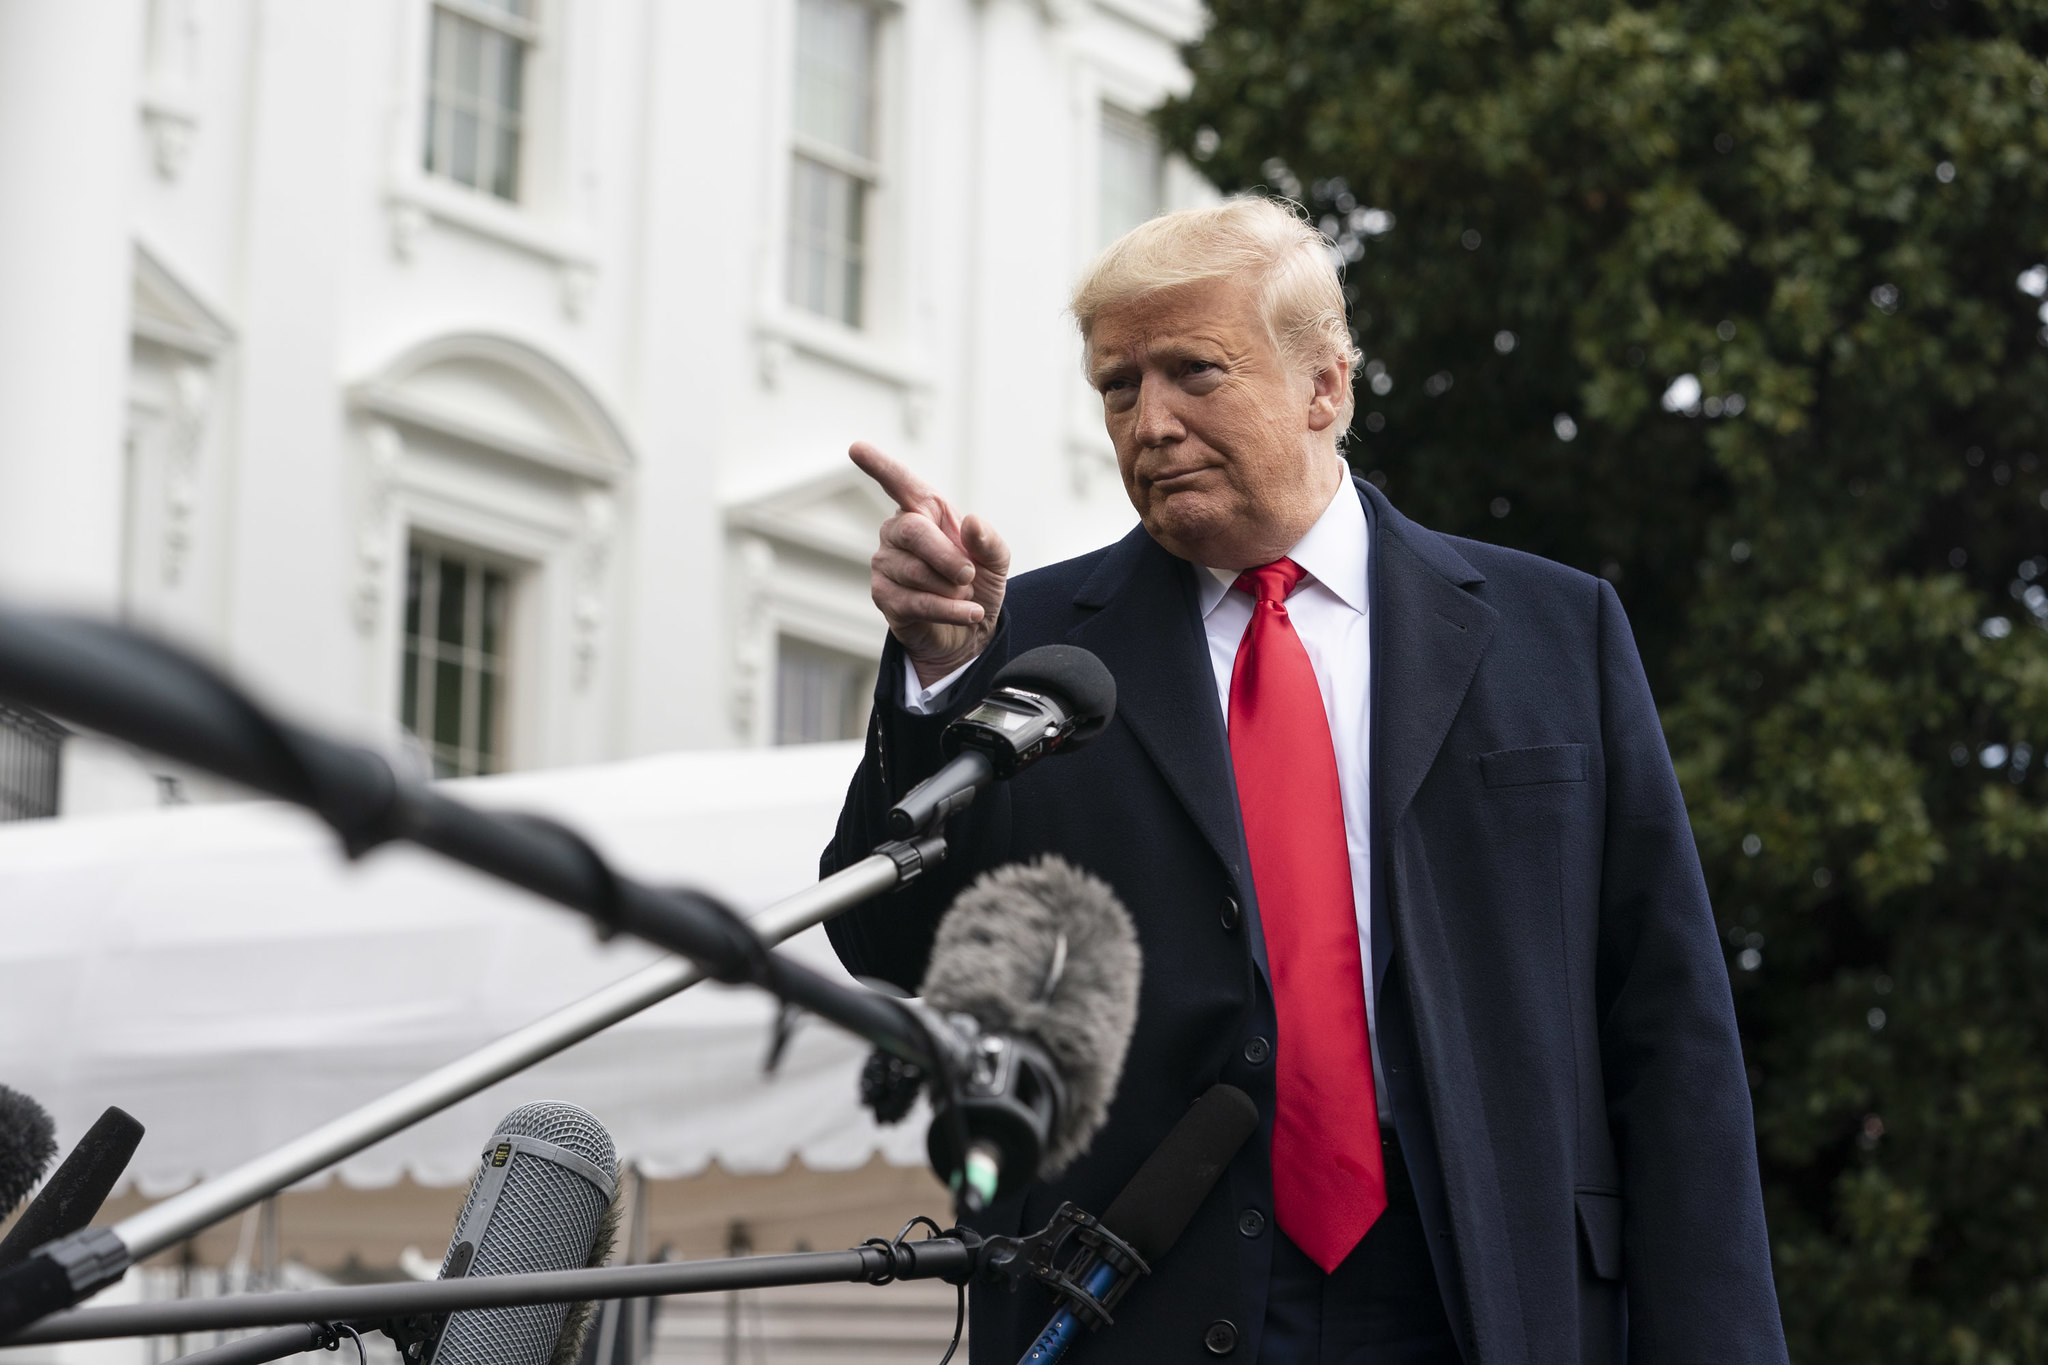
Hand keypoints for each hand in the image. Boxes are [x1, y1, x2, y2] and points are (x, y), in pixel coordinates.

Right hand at [851, 442, 1009, 686]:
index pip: (899, 483)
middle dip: (947, 556)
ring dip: (951, 589)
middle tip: (968, 574)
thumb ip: (990, 541)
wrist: (970, 629)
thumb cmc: (977, 583)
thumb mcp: (996, 561)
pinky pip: (916, 602)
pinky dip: (949, 610)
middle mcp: (898, 532)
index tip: (856, 448)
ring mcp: (886, 563)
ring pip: (916, 571)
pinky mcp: (883, 596)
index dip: (878, 466)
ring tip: (964, 594)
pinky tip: (967, 613)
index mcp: (924, 511)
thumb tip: (972, 523)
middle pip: (912, 530)